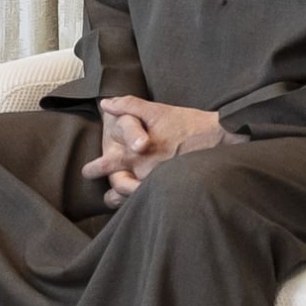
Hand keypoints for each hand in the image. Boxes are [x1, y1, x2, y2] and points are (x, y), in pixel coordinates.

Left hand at [91, 97, 224, 205]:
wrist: (219, 137)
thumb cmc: (187, 123)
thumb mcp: (157, 110)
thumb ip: (128, 106)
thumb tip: (105, 103)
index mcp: (137, 153)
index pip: (109, 164)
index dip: (95, 169)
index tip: (87, 171)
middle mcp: (146, 171)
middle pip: (119, 188)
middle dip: (111, 194)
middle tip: (106, 197)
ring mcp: (159, 183)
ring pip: (134, 197)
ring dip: (126, 199)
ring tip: (120, 201)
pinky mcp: (172, 188)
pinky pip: (153, 199)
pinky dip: (145, 202)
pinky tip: (145, 202)